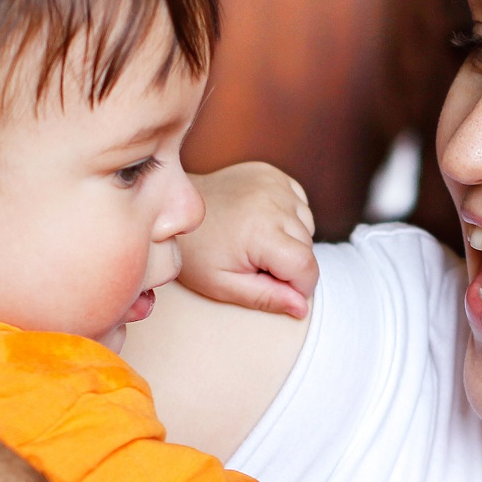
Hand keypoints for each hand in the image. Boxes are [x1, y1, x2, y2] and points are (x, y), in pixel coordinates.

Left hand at [176, 162, 318, 317]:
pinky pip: (299, 205)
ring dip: (291, 240)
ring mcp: (274, 183)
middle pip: (307, 247)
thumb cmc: (196, 253)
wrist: (173, 211)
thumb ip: (266, 298)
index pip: (307, 266)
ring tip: (255, 242)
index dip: (298, 286)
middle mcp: (273, 201)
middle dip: (290, 264)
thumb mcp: (223, 285)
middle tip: (254, 264)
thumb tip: (303, 308)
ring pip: (306, 226)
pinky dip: (287, 219)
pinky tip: (260, 222)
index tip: (277, 289)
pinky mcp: (272, 173)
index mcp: (261, 231)